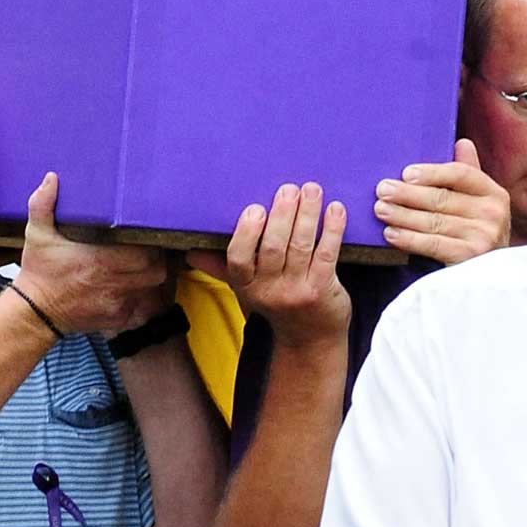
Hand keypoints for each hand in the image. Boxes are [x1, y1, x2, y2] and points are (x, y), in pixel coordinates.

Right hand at [17, 173, 170, 337]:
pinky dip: (143, 297)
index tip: (143, 236)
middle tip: (147, 250)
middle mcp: (112, 284)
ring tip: (143, 266)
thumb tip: (52, 179)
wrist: (35, 312)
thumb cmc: (39, 272)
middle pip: (156, 270)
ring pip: (153, 288)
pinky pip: (144, 308)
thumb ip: (43, 205)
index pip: (145, 253)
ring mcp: (116, 304)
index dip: (150, 245)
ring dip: (150, 277)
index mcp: (98, 261)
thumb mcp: (37, 235)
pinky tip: (132, 287)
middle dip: (155, 259)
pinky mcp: (117, 319)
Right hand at [188, 182, 349, 350]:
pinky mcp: (322, 290)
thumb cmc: (277, 303)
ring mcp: (296, 292)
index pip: (238, 260)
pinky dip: (332, 229)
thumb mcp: (246, 289)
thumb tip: (191, 253)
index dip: (246, 233)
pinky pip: (327, 254)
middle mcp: (269, 291)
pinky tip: (335, 209)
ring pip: (300, 246)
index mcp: (245, 286)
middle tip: (288, 189)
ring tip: (311, 189)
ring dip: (307, 214)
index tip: (255, 209)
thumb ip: (221, 268)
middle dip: (282, 215)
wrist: (309, 337)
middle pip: (272, 248)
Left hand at [374, 139, 509, 264]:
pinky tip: (391, 233)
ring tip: (380, 209)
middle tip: (381, 190)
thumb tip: (462, 143)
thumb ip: (467, 174)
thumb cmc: (474, 230)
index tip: (406, 173)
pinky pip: (433, 244)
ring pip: (434, 222)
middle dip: (407, 194)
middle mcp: (494, 213)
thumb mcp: (475, 202)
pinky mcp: (470, 258)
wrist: (487, 274)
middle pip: (442, 198)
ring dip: (402, 215)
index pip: (461, 174)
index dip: (432, 172)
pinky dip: (409, 238)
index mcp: (493, 192)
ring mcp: (484, 236)